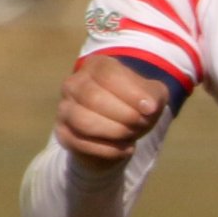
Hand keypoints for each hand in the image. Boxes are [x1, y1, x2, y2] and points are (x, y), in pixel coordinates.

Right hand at [55, 56, 171, 169]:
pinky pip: (81, 143)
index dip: (132, 93)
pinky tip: (125, 148)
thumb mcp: (152, 97)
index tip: (150, 108)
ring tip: (131, 134)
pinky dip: (109, 150)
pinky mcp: (63, 133)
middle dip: (124, 115)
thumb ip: (154, 96)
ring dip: (115, 131)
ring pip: (83, 121)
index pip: (108, 74)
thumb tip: (149, 106)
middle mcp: (74, 84)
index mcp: (95, 66)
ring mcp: (65, 109)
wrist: (120, 133)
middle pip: (94, 97)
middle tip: (140, 123)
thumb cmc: (134, 107)